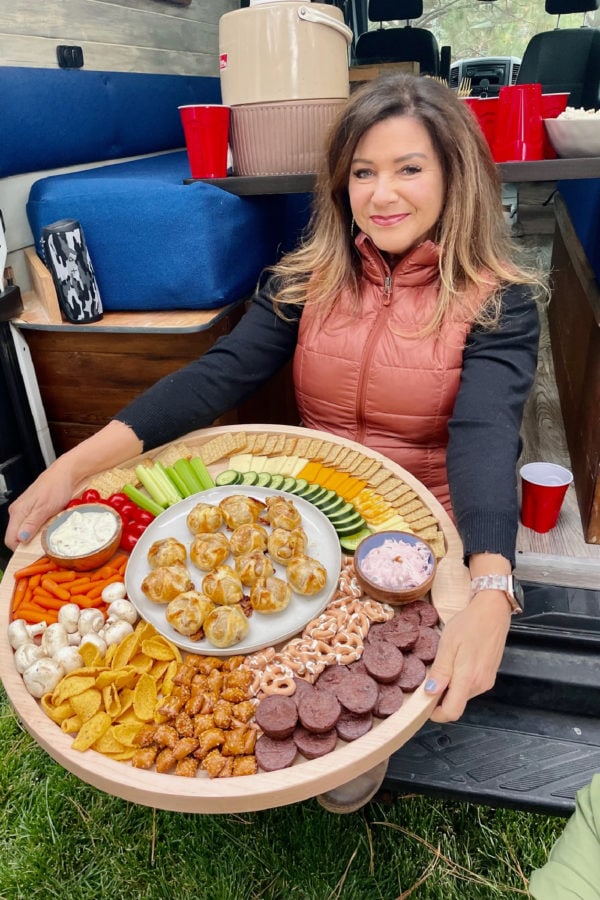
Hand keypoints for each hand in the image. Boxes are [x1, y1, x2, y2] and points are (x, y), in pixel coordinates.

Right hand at [6, 458, 77, 550]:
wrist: (66, 473)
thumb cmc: (57, 486)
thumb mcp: (45, 507)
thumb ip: (31, 523)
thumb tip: (21, 538)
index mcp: (18, 512)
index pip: (10, 539)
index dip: (21, 549)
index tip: (34, 552)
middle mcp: (18, 511)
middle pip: (17, 536)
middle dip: (30, 542)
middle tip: (45, 542)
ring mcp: (25, 510)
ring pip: (25, 531)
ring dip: (36, 535)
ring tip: (49, 531)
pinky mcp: (33, 509)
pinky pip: (32, 524)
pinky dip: (40, 528)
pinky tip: (50, 524)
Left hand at [424, 591, 511, 721]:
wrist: (493, 611)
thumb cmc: (469, 624)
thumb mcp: (448, 644)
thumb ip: (440, 671)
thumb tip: (430, 693)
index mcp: (468, 678)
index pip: (452, 712)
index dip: (437, 713)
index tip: (424, 703)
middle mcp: (480, 685)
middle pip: (456, 704)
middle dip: (441, 697)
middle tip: (430, 677)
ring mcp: (487, 681)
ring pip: (463, 695)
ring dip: (451, 687)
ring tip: (444, 665)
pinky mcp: (490, 675)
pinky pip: (471, 686)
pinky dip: (460, 681)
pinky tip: (456, 662)